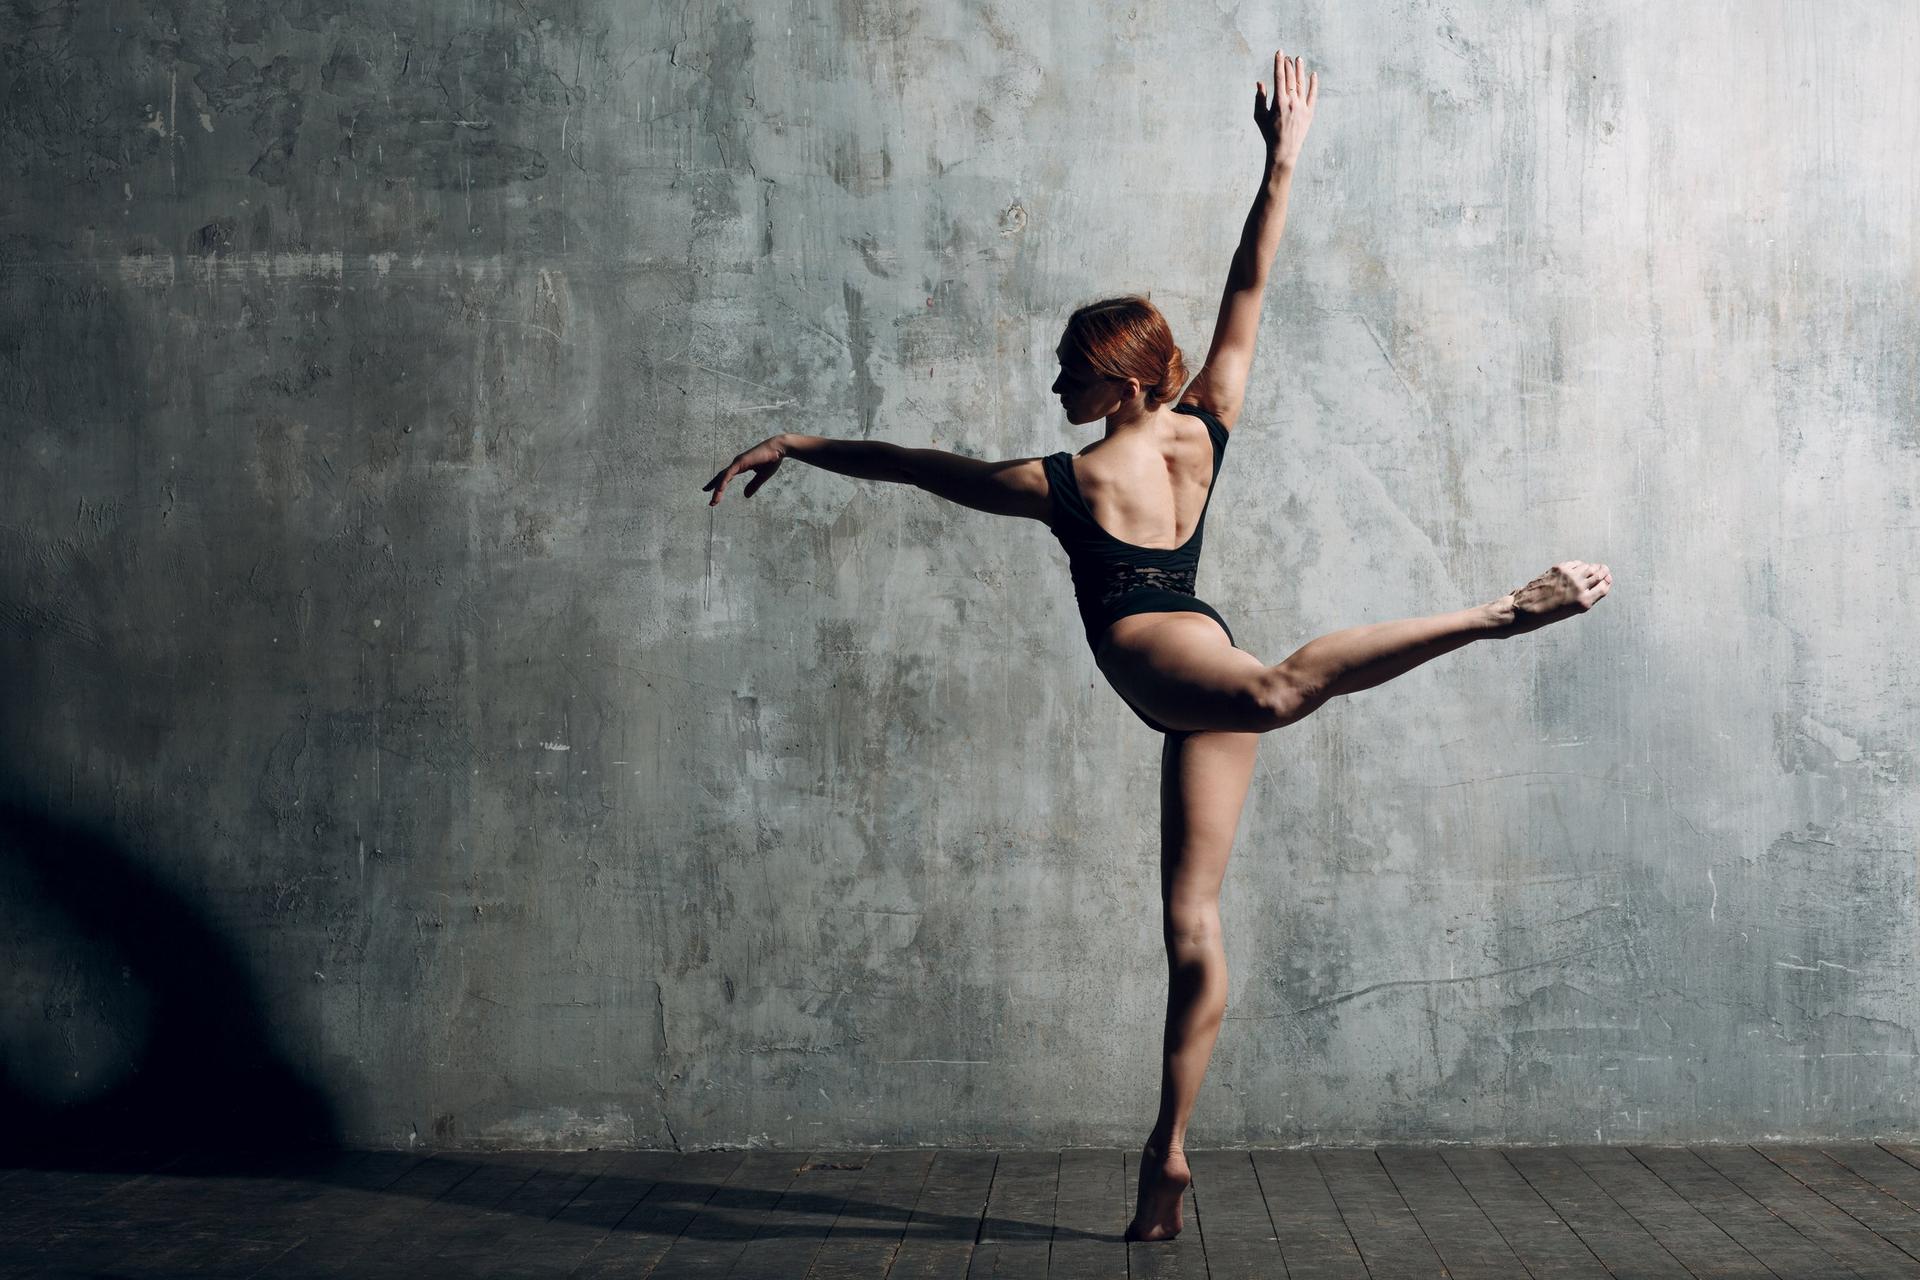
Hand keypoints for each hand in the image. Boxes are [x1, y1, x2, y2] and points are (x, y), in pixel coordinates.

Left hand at [702, 435, 787, 504]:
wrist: (778, 449)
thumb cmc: (771, 460)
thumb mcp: (761, 476)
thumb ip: (753, 485)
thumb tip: (745, 495)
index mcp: (741, 466)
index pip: (726, 476)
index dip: (720, 485)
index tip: (715, 494)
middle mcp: (737, 463)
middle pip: (722, 477)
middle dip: (715, 489)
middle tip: (711, 502)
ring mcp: (737, 462)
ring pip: (723, 477)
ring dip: (718, 490)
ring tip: (714, 501)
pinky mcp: (740, 462)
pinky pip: (728, 474)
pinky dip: (723, 482)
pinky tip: (719, 490)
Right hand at [1255, 48, 1317, 168]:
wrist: (1283, 151)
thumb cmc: (1269, 134)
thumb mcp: (1260, 116)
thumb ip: (1260, 98)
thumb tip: (1260, 83)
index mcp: (1278, 102)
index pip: (1279, 77)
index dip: (1279, 63)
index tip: (1279, 52)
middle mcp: (1292, 102)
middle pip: (1291, 78)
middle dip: (1288, 65)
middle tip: (1287, 56)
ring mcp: (1302, 107)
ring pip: (1302, 83)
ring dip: (1300, 70)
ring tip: (1298, 59)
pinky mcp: (1310, 113)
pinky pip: (1313, 95)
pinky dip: (1313, 84)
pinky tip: (1313, 74)